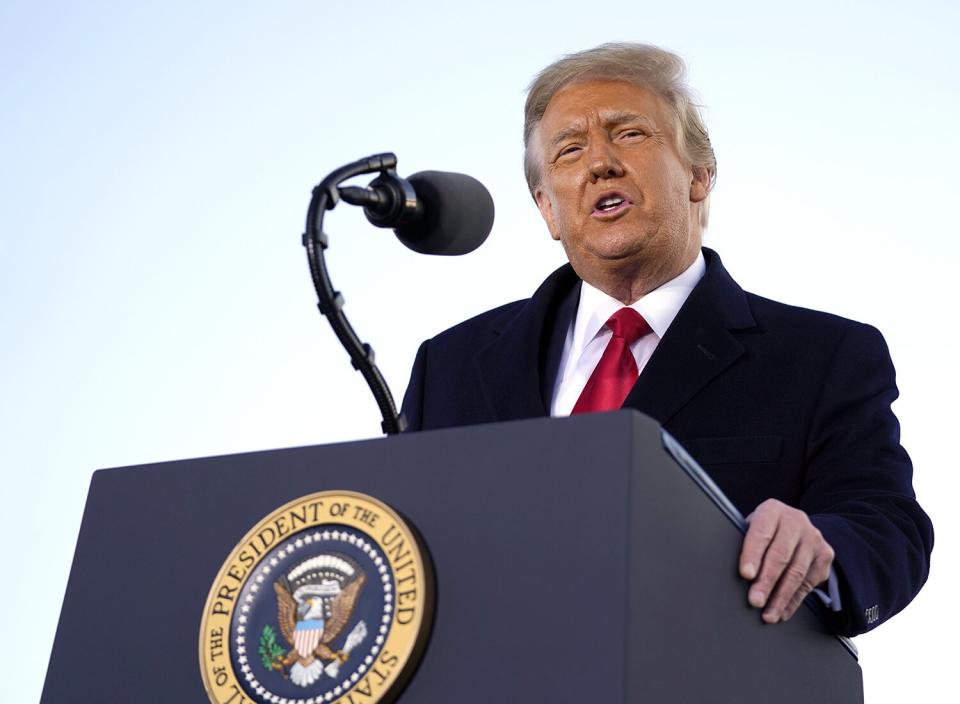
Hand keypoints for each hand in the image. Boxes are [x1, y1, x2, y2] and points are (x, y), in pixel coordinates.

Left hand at [738, 499, 834, 623]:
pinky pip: (808, 583)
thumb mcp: (753, 527)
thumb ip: (744, 542)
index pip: (761, 533)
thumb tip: (725, 569)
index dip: (752, 555)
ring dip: (780, 597)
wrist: (798, 527)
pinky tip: (782, 611)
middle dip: (766, 581)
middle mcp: (796, 521)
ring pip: (797, 572)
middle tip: (755, 601)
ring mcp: (813, 538)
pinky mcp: (824, 556)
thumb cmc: (765, 531)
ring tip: (768, 614)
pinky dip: (793, 601)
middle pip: (780, 555)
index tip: (745, 575)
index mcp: (772, 510)